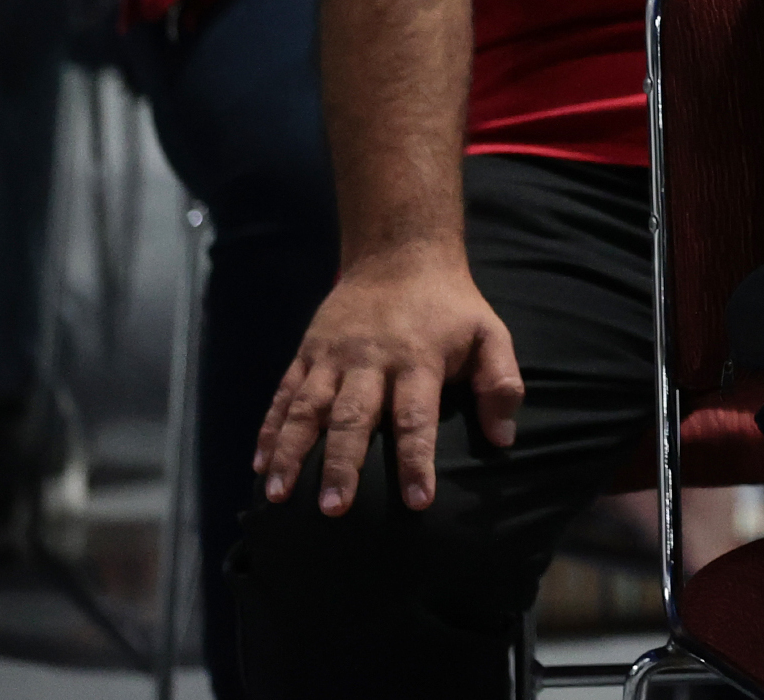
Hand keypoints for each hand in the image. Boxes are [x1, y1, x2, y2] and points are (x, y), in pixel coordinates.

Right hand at [254, 246, 522, 515]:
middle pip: (354, 417)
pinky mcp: (308, 352)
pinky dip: (270, 429)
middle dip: (342, 464)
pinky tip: (259, 464)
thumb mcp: (489, 333)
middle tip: (334, 509)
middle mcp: (371, 361)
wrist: (400, 254)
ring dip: (292, 453)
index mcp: (418, 360)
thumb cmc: (450, 307)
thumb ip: (500, 382)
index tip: (418, 502)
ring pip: (308, 408)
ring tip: (279, 495)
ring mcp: (333, 357)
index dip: (417, 460)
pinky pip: (285, 394)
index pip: (417, 418)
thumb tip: (504, 438)